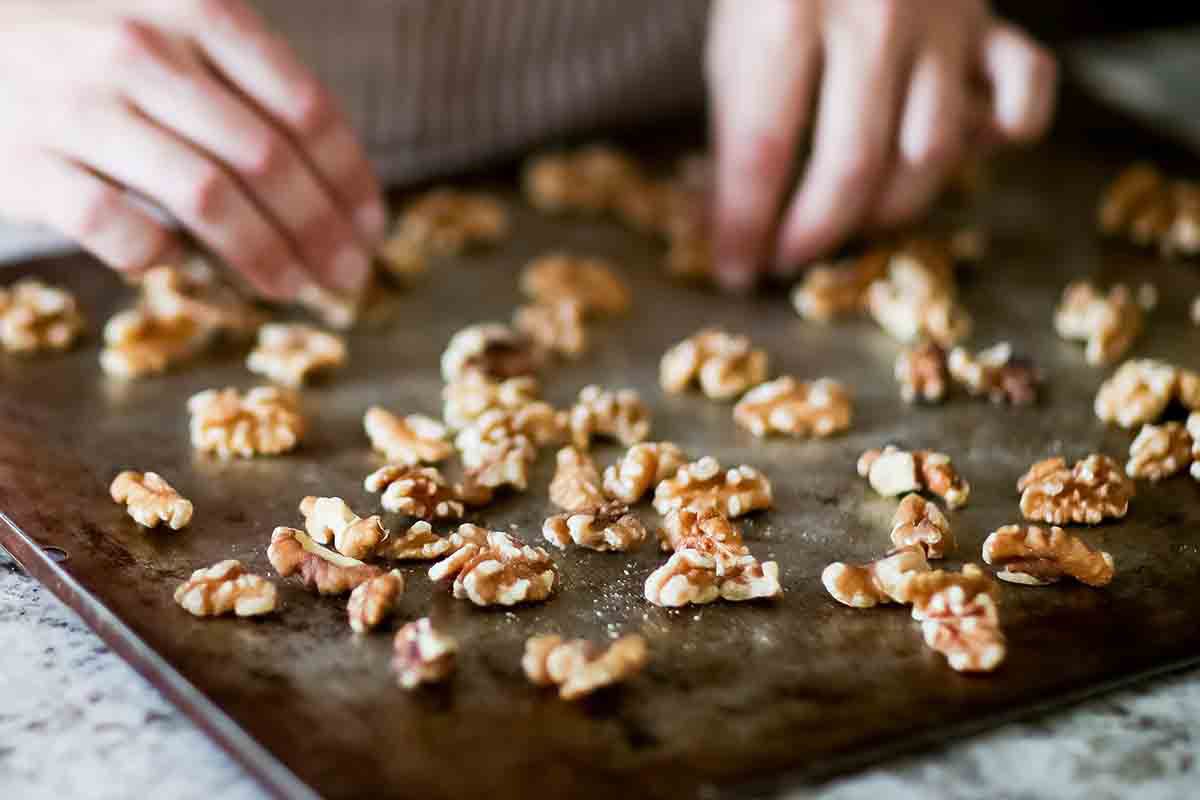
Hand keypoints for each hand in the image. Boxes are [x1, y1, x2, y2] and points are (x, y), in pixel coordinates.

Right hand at [0, 0, 385, 298]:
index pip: (305, 110)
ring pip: (207, 199)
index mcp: (194, 10)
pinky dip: (159, 253)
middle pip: (268, 162)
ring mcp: (79, 105)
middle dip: (323, 231)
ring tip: (294, 287)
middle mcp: (140, 49)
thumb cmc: (86, 52)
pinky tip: (174, 258)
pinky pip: (119, 228)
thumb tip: (340, 191)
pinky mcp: (27, 164)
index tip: (373, 230)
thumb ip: (245, 90)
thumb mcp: (171, 35)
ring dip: (266, 256)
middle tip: (349, 276)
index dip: (352, 182)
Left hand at [706, 0, 1056, 290]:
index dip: (745, 225)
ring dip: (888, 208)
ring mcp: (941, 21)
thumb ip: (737, 122)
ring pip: (931, 153)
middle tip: (785, 260)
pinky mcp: (989, 20)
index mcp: (788, 15)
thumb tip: (732, 220)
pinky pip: (1027, 89)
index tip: (735, 271)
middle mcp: (873, 20)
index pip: (762, 151)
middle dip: (813, 235)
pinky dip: (1007, 133)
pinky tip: (971, 150)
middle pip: (852, 168)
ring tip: (847, 219)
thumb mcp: (736, 35)